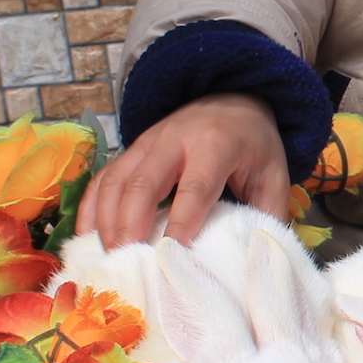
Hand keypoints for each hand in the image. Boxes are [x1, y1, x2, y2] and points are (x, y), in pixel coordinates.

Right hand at [77, 93, 290, 247]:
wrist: (233, 99)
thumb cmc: (253, 144)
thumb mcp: (273, 173)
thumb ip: (267, 213)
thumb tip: (256, 257)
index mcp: (216, 145)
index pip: (195, 188)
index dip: (181, 222)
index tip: (172, 255)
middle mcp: (175, 139)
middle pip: (144, 183)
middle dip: (131, 225)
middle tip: (126, 263)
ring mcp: (147, 142)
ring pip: (117, 180)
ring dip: (108, 220)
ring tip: (108, 258)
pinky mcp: (131, 148)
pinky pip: (104, 177)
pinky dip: (92, 207)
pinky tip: (89, 238)